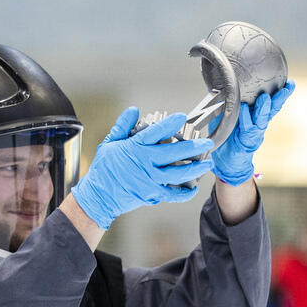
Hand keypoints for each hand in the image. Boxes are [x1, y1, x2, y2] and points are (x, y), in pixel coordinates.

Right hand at [71, 107, 213, 229]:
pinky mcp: (152, 194)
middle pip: (174, 153)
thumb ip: (123, 126)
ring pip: (178, 173)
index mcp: (135, 148)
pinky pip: (172, 194)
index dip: (170, 124)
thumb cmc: (103, 169)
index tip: (182, 117)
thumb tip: (133, 110)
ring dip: (195, 168)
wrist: (99, 196)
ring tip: (207, 163)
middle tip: (207, 143)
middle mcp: (145, 163)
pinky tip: (194, 188)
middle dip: (193, 147)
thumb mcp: (109, 143)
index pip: (156, 132)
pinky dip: (185, 193)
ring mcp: (150, 180)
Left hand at [210, 81, 295, 185]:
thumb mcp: (227, 114)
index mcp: (257, 114)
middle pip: (272, 109)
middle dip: (279, 99)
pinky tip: (244, 109)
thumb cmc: (228, 135)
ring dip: (263, 108)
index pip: (272, 102)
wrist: (226, 160)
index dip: (281, 93)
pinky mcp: (246, 141)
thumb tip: (223, 83)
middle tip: (284, 88)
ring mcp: (254, 132)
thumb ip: (228, 101)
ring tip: (265, 98)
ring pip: (262, 119)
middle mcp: (259, 123)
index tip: (290, 83)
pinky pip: (247, 129)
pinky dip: (246, 119)